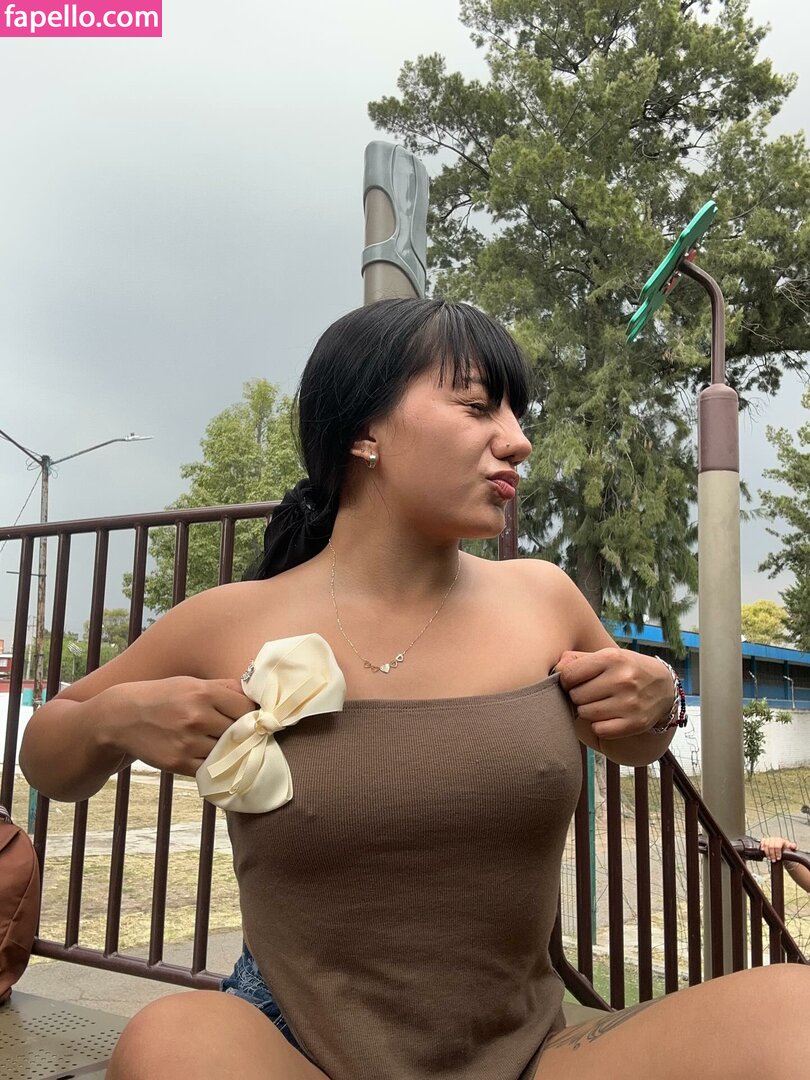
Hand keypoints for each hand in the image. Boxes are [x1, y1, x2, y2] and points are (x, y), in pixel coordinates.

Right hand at [103, 677, 254, 777]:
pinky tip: (212, 756)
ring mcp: (188, 743)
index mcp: (203, 693)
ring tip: (226, 744)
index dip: (252, 714)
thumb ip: (225, 688)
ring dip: (230, 750)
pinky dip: (215, 764)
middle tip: (241, 733)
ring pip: (228, 751)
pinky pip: (210, 768)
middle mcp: (196, 717)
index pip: (247, 708)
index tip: (252, 717)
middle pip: (240, 731)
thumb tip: (256, 698)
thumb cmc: (164, 696)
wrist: (122, 716)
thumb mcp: (192, 683)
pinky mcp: (179, 763)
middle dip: (243, 733)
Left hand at [553, 648, 674, 739]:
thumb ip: (578, 659)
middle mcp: (622, 680)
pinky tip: (607, 716)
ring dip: (587, 711)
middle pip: (576, 696)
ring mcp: (630, 703)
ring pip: (585, 713)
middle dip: (577, 695)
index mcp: (612, 658)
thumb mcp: (607, 655)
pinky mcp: (635, 723)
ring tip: (598, 703)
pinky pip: (599, 729)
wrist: (664, 687)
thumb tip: (556, 667)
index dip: (566, 680)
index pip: (569, 674)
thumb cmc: (627, 669)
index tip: (573, 681)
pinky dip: (599, 725)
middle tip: (589, 693)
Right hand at [759, 836, 796, 861]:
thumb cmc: (787, 849)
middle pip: (771, 846)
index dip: (777, 852)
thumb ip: (793, 846)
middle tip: (774, 860)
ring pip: (765, 844)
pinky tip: (763, 851)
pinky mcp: (765, 841)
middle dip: (772, 854)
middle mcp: (774, 839)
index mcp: (781, 840)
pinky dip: (762, 846)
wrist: (783, 850)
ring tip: (769, 858)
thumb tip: (793, 846)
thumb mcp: (791, 848)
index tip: (778, 858)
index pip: (777, 845)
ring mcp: (769, 839)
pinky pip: (762, 842)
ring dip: (767, 852)